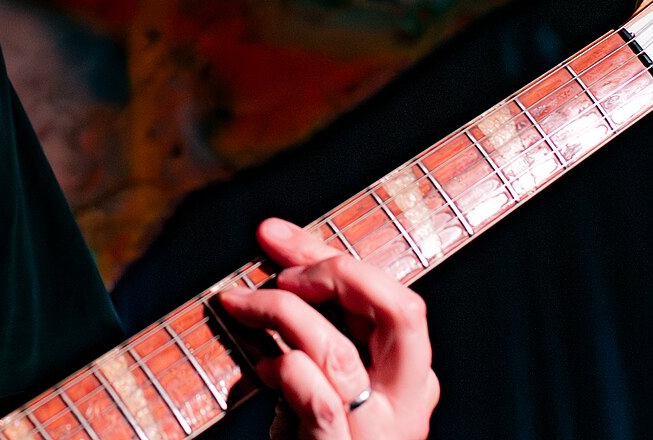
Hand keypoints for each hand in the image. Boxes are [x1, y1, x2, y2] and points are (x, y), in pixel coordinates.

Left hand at [216, 218, 437, 439]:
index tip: (270, 233)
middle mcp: (408, 402)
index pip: (388, 292)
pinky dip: (286, 370)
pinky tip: (263, 366)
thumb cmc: (314, 434)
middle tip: (280, 272)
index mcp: (412, 374)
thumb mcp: (325, 370)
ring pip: (339, 350)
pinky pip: (319, 400)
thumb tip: (274, 242)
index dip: (326, 252)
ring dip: (280, 313)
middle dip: (335, 272)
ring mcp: (377, 434)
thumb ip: (315, 315)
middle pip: (401, 310)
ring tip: (240, 306)